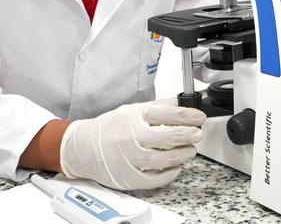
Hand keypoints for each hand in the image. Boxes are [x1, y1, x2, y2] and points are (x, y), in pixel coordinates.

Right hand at [59, 100, 205, 189]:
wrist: (82, 148)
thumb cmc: (110, 128)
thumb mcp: (133, 110)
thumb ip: (158, 107)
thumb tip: (183, 102)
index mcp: (134, 116)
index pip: (167, 114)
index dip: (188, 115)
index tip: (199, 117)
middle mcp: (132, 136)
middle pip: (170, 136)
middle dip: (190, 135)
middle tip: (197, 134)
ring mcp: (130, 158)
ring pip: (166, 158)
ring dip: (184, 154)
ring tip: (189, 150)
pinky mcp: (129, 177)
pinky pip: (156, 178)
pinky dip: (171, 173)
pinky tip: (176, 166)